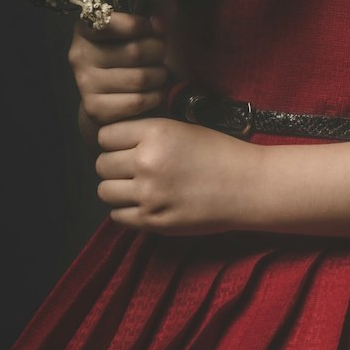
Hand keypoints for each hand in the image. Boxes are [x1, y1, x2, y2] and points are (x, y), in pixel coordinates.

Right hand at [67, 0, 175, 126]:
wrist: (116, 92)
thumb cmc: (135, 47)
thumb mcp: (146, 19)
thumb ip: (159, 6)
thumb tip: (161, 21)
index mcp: (86, 27)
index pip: (109, 22)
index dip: (138, 25)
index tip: (153, 27)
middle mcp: (79, 54)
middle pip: (135, 52)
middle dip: (158, 51)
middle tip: (159, 54)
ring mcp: (85, 83)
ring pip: (139, 79)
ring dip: (159, 75)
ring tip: (158, 72)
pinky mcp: (95, 109)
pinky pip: (137, 102)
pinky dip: (154, 97)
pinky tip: (153, 91)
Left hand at [95, 117, 255, 234]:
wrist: (248, 185)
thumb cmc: (220, 153)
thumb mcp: (183, 128)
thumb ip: (148, 134)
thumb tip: (114, 143)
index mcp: (156, 132)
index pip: (106, 136)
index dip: (114, 141)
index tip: (126, 146)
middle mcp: (147, 161)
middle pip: (102, 165)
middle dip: (114, 166)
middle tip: (133, 168)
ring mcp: (149, 194)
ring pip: (105, 191)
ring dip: (117, 189)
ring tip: (138, 186)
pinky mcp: (153, 221)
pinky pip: (118, 216)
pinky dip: (126, 210)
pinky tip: (146, 203)